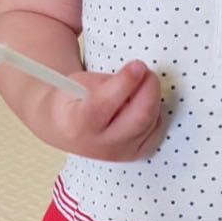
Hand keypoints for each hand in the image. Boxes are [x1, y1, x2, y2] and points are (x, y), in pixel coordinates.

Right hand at [41, 60, 163, 161]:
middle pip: (139, 118)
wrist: (66, 129)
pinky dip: (153, 113)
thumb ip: (109, 81)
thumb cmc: (73, 101)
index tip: (137, 65)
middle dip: (149, 89)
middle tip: (145, 71)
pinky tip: (140, 105)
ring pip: (151, 121)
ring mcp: (120, 153)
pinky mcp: (134, 155)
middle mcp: (100, 144)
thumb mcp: (79, 83)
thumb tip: (139, 74)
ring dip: (150, 98)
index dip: (125, 82)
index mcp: (79, 123)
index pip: (105, 103)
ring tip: (136, 87)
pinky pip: (155, 130)